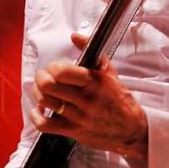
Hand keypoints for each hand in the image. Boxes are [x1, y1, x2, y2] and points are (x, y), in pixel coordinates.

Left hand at [30, 33, 147, 159]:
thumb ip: (92, 52)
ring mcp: (79, 116)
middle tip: (43, 77)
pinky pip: (46, 125)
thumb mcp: (110, 73)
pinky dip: (36, 116)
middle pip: (48, 86)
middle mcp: (86, 99)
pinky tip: (40, 110)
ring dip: (37, 94)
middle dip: (40, 78)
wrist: (132, 130)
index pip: (62, 71)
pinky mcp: (74, 131)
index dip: (53, 67)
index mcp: (95, 82)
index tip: (54, 68)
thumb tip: (75, 36)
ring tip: (41, 91)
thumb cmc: (120, 101)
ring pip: (45, 102)